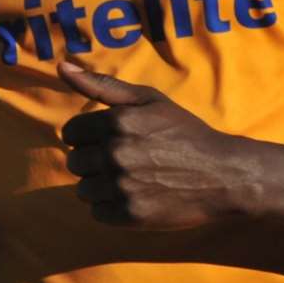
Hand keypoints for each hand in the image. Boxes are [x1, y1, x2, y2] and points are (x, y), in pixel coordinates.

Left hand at [59, 61, 238, 227]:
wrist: (222, 174)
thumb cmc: (184, 132)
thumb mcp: (148, 99)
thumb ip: (102, 85)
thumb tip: (61, 67)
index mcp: (117, 122)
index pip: (71, 133)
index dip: (88, 136)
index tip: (109, 139)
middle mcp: (115, 154)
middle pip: (74, 162)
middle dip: (93, 160)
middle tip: (122, 160)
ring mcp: (122, 187)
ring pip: (83, 189)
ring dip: (100, 185)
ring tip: (129, 178)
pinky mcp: (130, 215)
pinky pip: (97, 213)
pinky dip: (110, 207)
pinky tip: (133, 196)